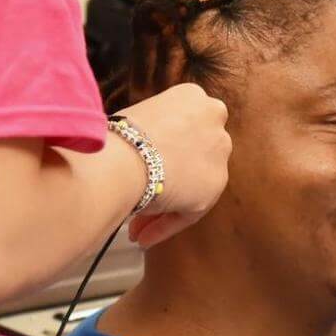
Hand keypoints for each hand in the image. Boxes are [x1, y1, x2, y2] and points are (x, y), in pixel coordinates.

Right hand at [116, 83, 230, 245]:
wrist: (125, 159)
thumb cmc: (117, 138)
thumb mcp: (134, 120)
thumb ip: (148, 134)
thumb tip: (137, 157)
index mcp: (192, 97)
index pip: (182, 129)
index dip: (159, 153)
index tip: (140, 170)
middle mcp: (214, 121)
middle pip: (190, 157)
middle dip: (166, 181)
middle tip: (139, 199)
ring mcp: (218, 154)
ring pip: (190, 187)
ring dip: (164, 208)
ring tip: (136, 228)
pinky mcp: (215, 186)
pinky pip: (188, 212)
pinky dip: (166, 226)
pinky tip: (144, 238)